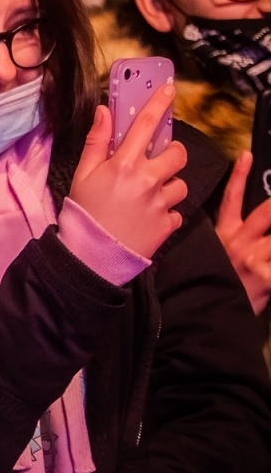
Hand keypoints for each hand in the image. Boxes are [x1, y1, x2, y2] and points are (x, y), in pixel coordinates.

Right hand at [68, 87, 186, 258]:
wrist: (90, 255)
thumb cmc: (83, 211)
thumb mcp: (83, 173)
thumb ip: (97, 141)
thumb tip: (104, 111)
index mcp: (125, 164)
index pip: (146, 125)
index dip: (159, 104)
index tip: (170, 90)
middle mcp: (148, 180)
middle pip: (178, 155)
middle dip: (171, 155)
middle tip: (157, 162)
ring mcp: (161, 203)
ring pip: (180, 185)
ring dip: (168, 187)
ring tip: (149, 197)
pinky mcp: (168, 224)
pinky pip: (176, 212)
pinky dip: (166, 213)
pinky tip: (148, 217)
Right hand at [216, 152, 270, 313]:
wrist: (208, 317)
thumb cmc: (212, 287)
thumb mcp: (212, 259)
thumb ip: (226, 242)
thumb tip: (236, 228)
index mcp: (223, 236)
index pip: (230, 199)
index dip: (238, 176)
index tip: (246, 155)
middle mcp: (239, 243)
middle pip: (266, 212)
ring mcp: (255, 260)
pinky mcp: (267, 278)